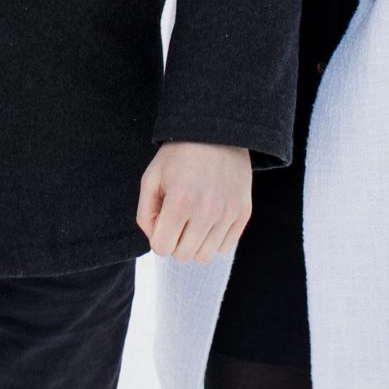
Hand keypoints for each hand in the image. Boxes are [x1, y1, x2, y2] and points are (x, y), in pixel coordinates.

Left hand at [136, 141, 251, 262]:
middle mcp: (206, 212)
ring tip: (194, 219)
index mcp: (180, 202)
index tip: (163, 219)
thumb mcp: (152, 177)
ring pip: (204, 256)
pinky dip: (214, 239)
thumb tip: (155, 240)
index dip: (158, 236)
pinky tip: (210, 218)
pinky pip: (225, 248)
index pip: (161, 248)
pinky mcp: (243, 213)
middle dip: (175, 241)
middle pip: (183, 256)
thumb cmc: (179, 154)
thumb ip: (145, 213)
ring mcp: (227, 214)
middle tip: (178, 218)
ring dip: (195, 243)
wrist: (218, 132)